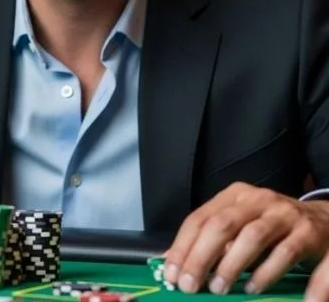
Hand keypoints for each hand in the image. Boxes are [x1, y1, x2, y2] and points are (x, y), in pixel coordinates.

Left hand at [163, 182, 328, 298]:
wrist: (325, 221)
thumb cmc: (273, 227)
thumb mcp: (241, 225)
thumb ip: (212, 240)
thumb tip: (173, 262)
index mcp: (235, 196)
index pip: (200, 218)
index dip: (183, 246)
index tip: (172, 273)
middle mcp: (259, 200)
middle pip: (223, 225)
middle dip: (202, 256)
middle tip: (191, 285)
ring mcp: (285, 214)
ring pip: (254, 236)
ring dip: (233, 265)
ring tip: (219, 289)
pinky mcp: (310, 233)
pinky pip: (288, 253)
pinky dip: (269, 274)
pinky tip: (254, 289)